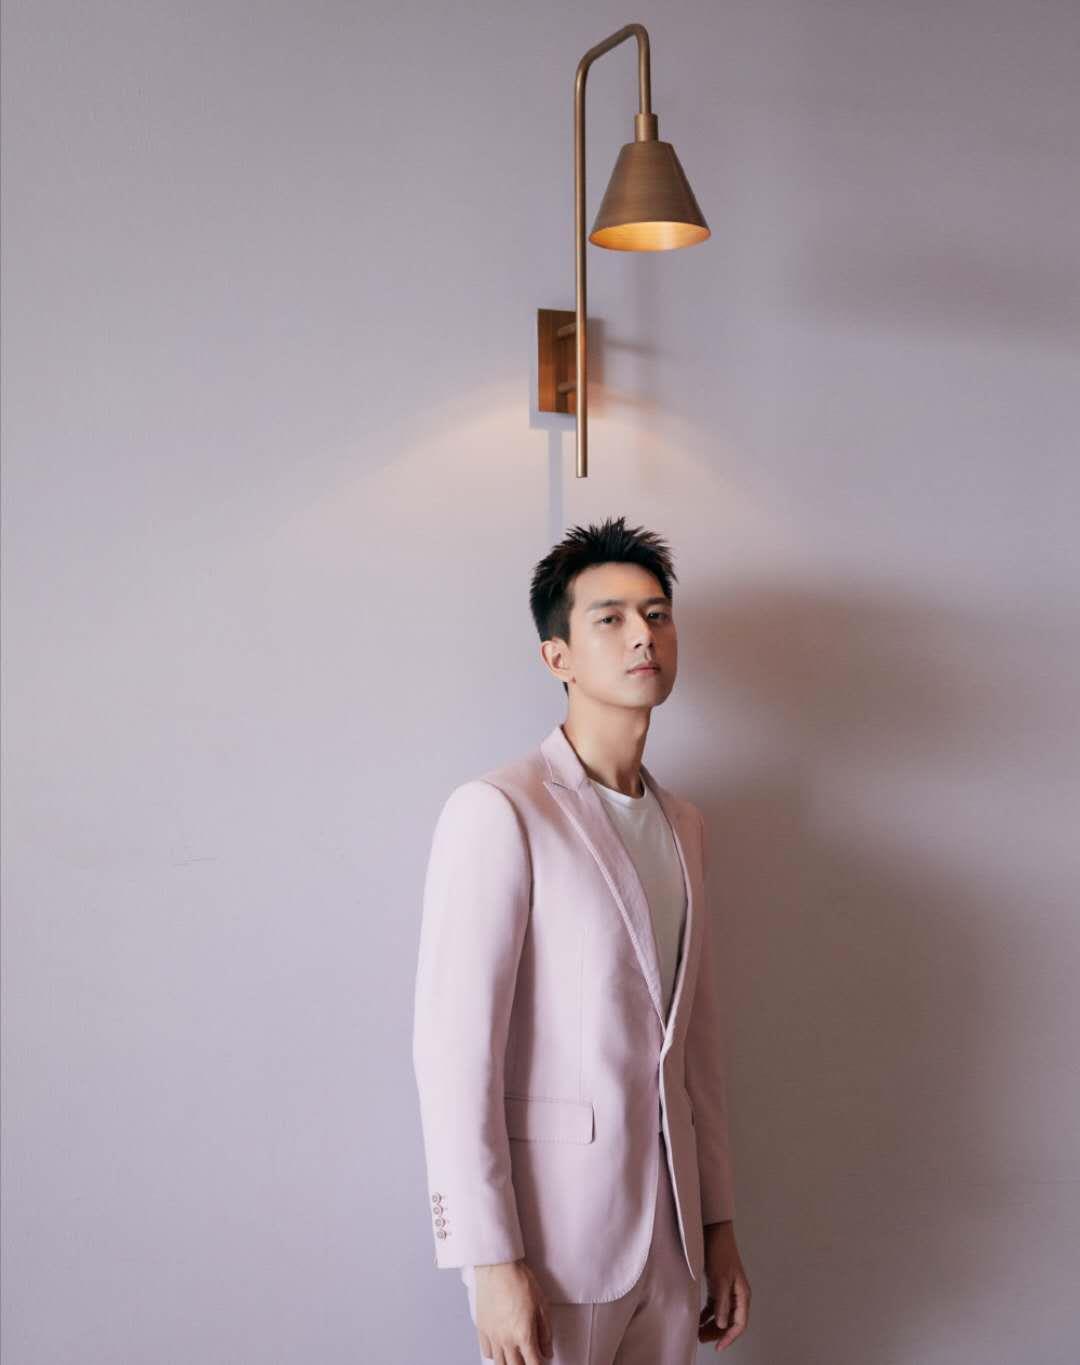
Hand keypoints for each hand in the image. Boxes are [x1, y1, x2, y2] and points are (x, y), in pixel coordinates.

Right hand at [474, 1258, 553, 1362]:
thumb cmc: (518, 1279)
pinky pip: (486, 1351)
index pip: (533, 1364)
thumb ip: (545, 1332)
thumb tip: (547, 1350)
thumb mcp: (542, 1305)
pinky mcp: (482, 1328)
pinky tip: (501, 1349)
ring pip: (499, 1363)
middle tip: (529, 1360)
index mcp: (523, 1334)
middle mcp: (506, 1339)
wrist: (497, 1266)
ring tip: (516, 1358)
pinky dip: (495, 1355)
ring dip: (509, 1363)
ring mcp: (492, 1335)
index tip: (541, 1362)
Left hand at [697, 1221, 750, 1350]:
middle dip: (718, 1333)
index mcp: (743, 1294)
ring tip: (698, 1332)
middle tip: (702, 1339)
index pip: (740, 1323)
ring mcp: (728, 1290)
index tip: (718, 1347)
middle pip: (731, 1322)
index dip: (730, 1337)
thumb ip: (722, 1303)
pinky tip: (698, 1319)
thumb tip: (722, 1325)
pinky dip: (707, 1314)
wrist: (714, 1232)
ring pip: (722, 1315)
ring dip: (711, 1325)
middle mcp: (737, 1295)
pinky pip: (714, 1306)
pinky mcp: (718, 1286)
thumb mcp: (720, 1279)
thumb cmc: (720, 1253)